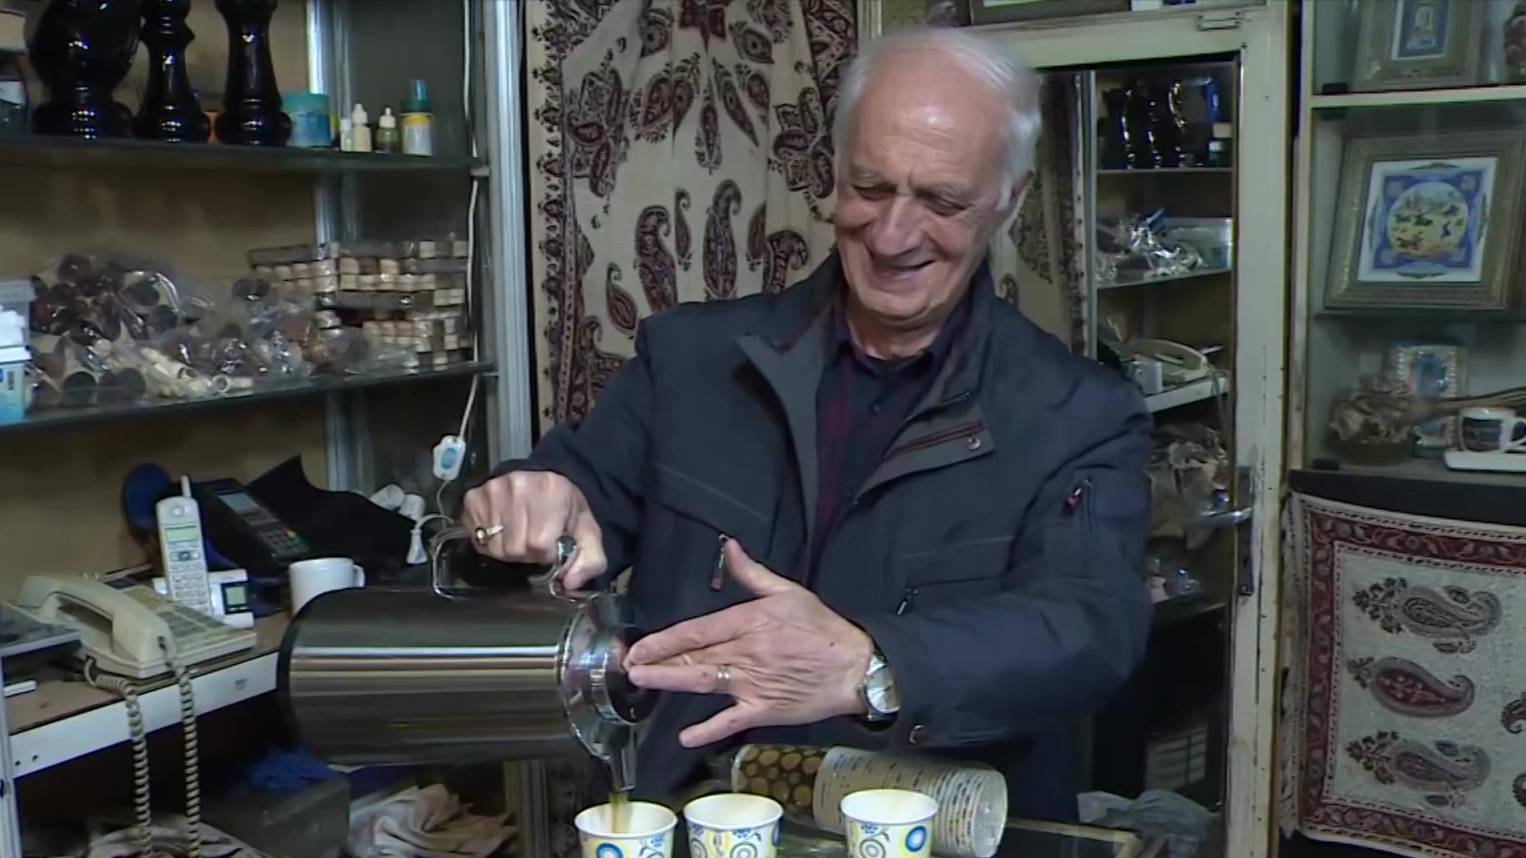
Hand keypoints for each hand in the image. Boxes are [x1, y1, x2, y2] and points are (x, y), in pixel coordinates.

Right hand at [460, 471, 606, 588]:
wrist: (546, 482)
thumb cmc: (565, 510)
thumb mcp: (588, 534)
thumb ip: (590, 561)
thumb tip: (569, 583)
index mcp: (552, 490)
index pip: (539, 543)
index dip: (546, 553)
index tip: (550, 544)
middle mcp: (518, 485)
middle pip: (515, 547)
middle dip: (527, 553)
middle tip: (534, 540)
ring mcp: (492, 490)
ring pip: (495, 546)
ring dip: (508, 548)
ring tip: (519, 534)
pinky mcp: (474, 498)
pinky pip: (477, 538)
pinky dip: (489, 541)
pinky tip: (502, 529)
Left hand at [625, 539, 873, 746]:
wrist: (855, 667)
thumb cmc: (822, 628)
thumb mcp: (789, 592)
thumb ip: (752, 573)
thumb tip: (729, 548)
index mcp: (750, 621)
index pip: (699, 630)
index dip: (665, 639)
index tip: (640, 645)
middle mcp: (747, 652)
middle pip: (694, 656)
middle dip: (658, 660)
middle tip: (628, 665)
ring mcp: (754, 683)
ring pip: (704, 681)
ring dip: (671, 681)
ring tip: (643, 681)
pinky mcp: (764, 709)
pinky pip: (731, 720)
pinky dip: (708, 729)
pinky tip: (685, 735)